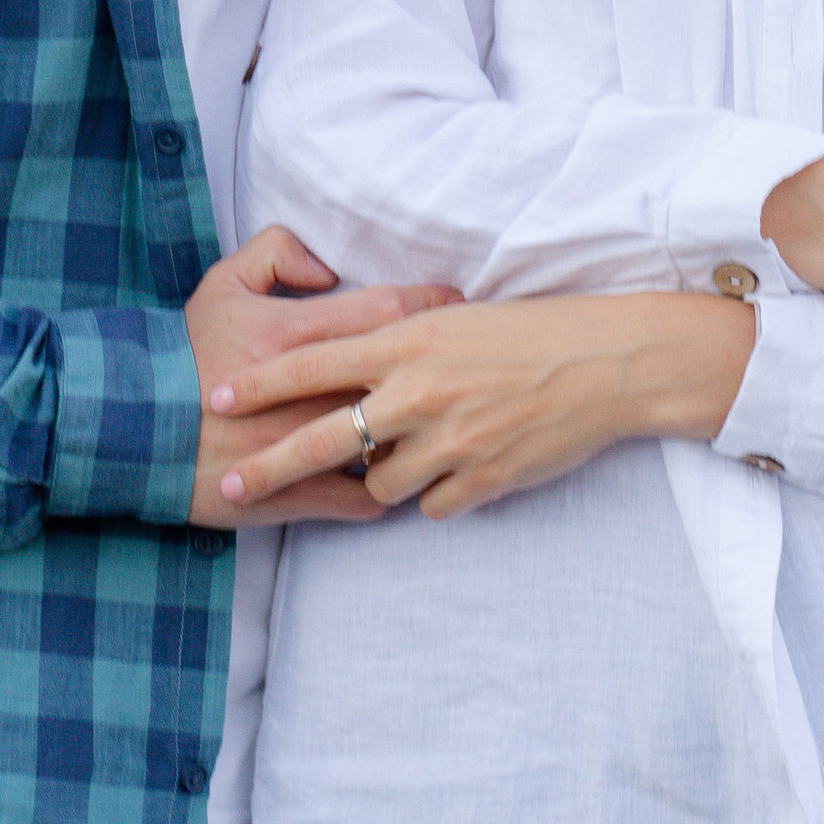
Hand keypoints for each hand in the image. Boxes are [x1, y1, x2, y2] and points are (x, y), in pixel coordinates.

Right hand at [183, 228, 455, 528]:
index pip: (385, 312)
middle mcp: (308, 392)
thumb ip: (278, 253)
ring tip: (446, 427)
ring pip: (388, 445)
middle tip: (467, 361)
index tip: (458, 305)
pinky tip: (407, 481)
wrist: (132, 425)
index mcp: (294, 335)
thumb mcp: (222, 284)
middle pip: (399, 377)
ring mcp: (305, 448)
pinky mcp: (295, 495)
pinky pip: (362, 500)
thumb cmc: (184, 351)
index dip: (431, 305)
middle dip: (441, 368)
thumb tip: (330, 267)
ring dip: (421, 437)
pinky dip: (390, 490)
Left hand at [206, 290, 755, 521]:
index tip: (219, 395)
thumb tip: (350, 372)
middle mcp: (418, 394)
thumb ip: (396, 345)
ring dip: (377, 479)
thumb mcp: (450, 319)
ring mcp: (450, 442)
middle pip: (323, 438)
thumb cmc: (526, 331)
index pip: (315, 362)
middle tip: (228, 482)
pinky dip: (433, 494)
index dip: (263, 382)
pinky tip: (454, 472)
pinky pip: (431, 505)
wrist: (604, 363)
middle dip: (268, 464)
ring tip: (400, 460)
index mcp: (407, 343)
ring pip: (378, 484)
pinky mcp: (481, 481)